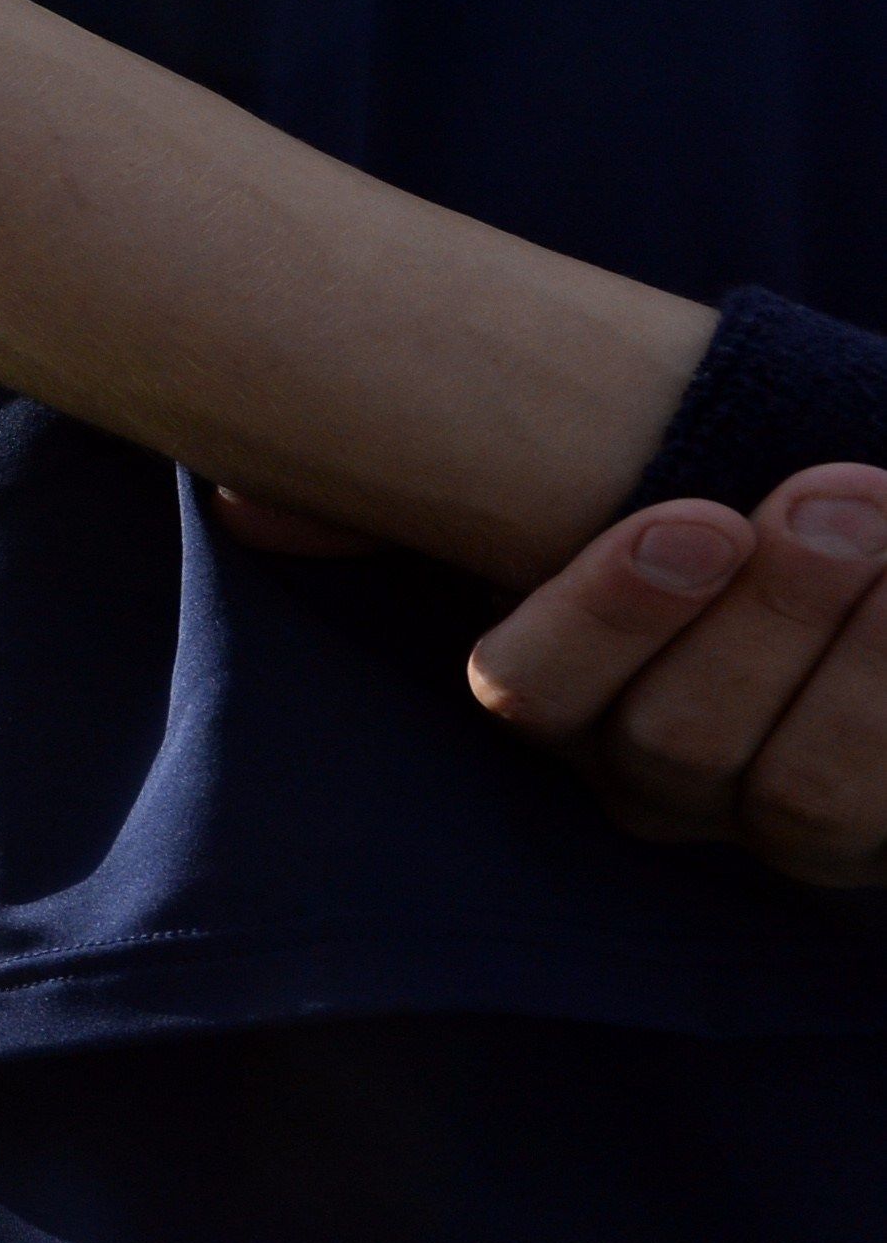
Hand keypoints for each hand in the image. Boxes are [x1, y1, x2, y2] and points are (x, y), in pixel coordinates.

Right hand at [459, 467, 886, 886]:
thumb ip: (627, 480)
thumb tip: (403, 398)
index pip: (531, 687)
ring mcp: (774, 829)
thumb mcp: (673, 477)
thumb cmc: (753, 496)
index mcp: (569, 696)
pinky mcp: (881, 843)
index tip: (705, 517)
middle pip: (674, 739)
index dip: (609, 616)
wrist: (850, 537)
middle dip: (771, 616)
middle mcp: (653, 782)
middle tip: (840, 497)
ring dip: (866, 666)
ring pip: (800, 798)